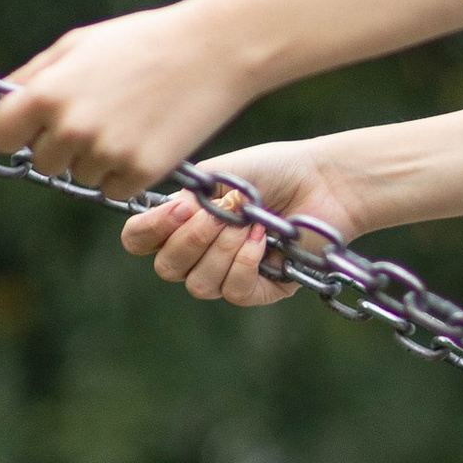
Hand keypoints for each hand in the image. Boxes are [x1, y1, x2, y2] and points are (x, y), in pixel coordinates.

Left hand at [0, 0, 251, 194]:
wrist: (212, 50)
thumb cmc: (138, 42)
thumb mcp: (76, 46)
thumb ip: (26, 77)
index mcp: (44, 94)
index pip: (3, 137)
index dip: (20, 131)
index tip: (40, 123)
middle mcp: (69, 128)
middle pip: (42, 162)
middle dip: (62, 145)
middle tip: (101, 113)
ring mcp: (104, 154)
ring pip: (79, 177)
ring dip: (96, 159)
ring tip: (129, 119)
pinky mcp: (139, 173)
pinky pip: (113, 190)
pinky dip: (125, 171)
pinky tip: (147, 137)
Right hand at [121, 142, 366, 308]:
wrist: (323, 179)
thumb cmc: (273, 170)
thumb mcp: (218, 175)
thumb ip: (182, 198)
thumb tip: (162, 219)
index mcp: (182, 221)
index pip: (139, 241)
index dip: (149, 231)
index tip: (179, 209)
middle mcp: (200, 253)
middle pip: (167, 269)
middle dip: (191, 239)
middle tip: (218, 213)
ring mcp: (230, 274)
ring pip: (199, 285)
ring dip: (222, 250)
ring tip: (246, 223)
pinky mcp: (263, 290)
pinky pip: (235, 292)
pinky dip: (246, 264)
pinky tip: (262, 240)